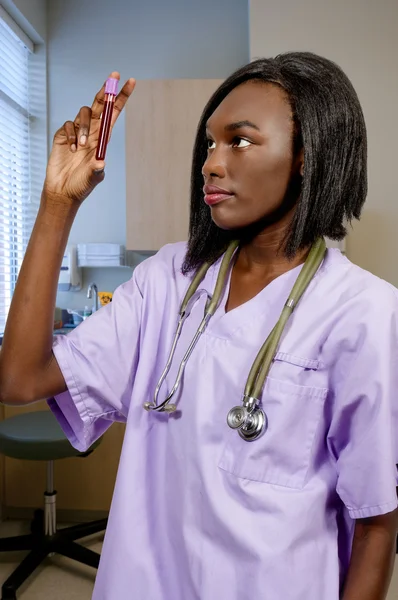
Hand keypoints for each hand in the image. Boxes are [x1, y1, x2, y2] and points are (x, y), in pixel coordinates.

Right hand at [44, 72, 135, 204]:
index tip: (131, 82)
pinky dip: (71, 135)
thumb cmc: (81, 185)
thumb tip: (100, 161)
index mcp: (104, 138)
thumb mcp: (93, 178)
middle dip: (107, 89)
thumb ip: (96, 169)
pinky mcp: (63, 135)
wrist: (63, 191)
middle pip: (100, 105)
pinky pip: (68, 125)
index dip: (122, 97)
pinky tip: (70, 150)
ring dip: (84, 127)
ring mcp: (77, 132)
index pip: (114, 113)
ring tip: (80, 147)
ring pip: (83, 114)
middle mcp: (92, 132)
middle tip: (114, 75)